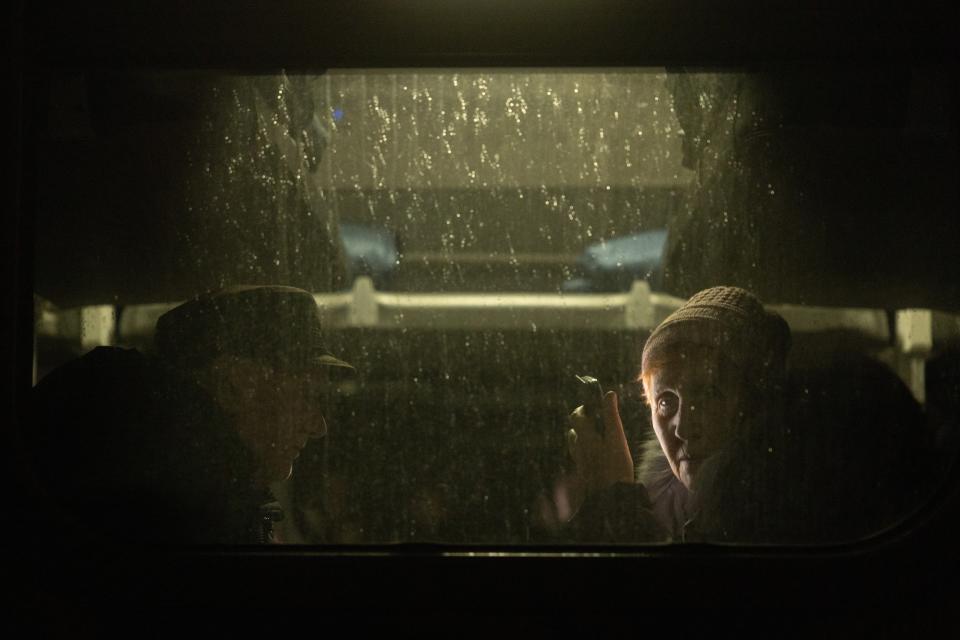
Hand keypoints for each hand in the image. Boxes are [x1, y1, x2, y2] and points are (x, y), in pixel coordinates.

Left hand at [555, 391, 633, 520]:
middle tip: (599, 420)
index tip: (595, 405)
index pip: (576, 415)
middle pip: (574, 429)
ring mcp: (579, 461)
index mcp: (584, 437)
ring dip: (585, 435)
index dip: (584, 408)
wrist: (611, 497)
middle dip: (584, 421)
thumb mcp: (617, 438)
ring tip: (601, 435)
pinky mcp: (584, 471)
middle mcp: (578, 448)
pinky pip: (581, 454)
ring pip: (576, 442)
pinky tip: (600, 452)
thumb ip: (611, 415)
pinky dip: (587, 448)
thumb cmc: (615, 466)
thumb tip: (608, 394)